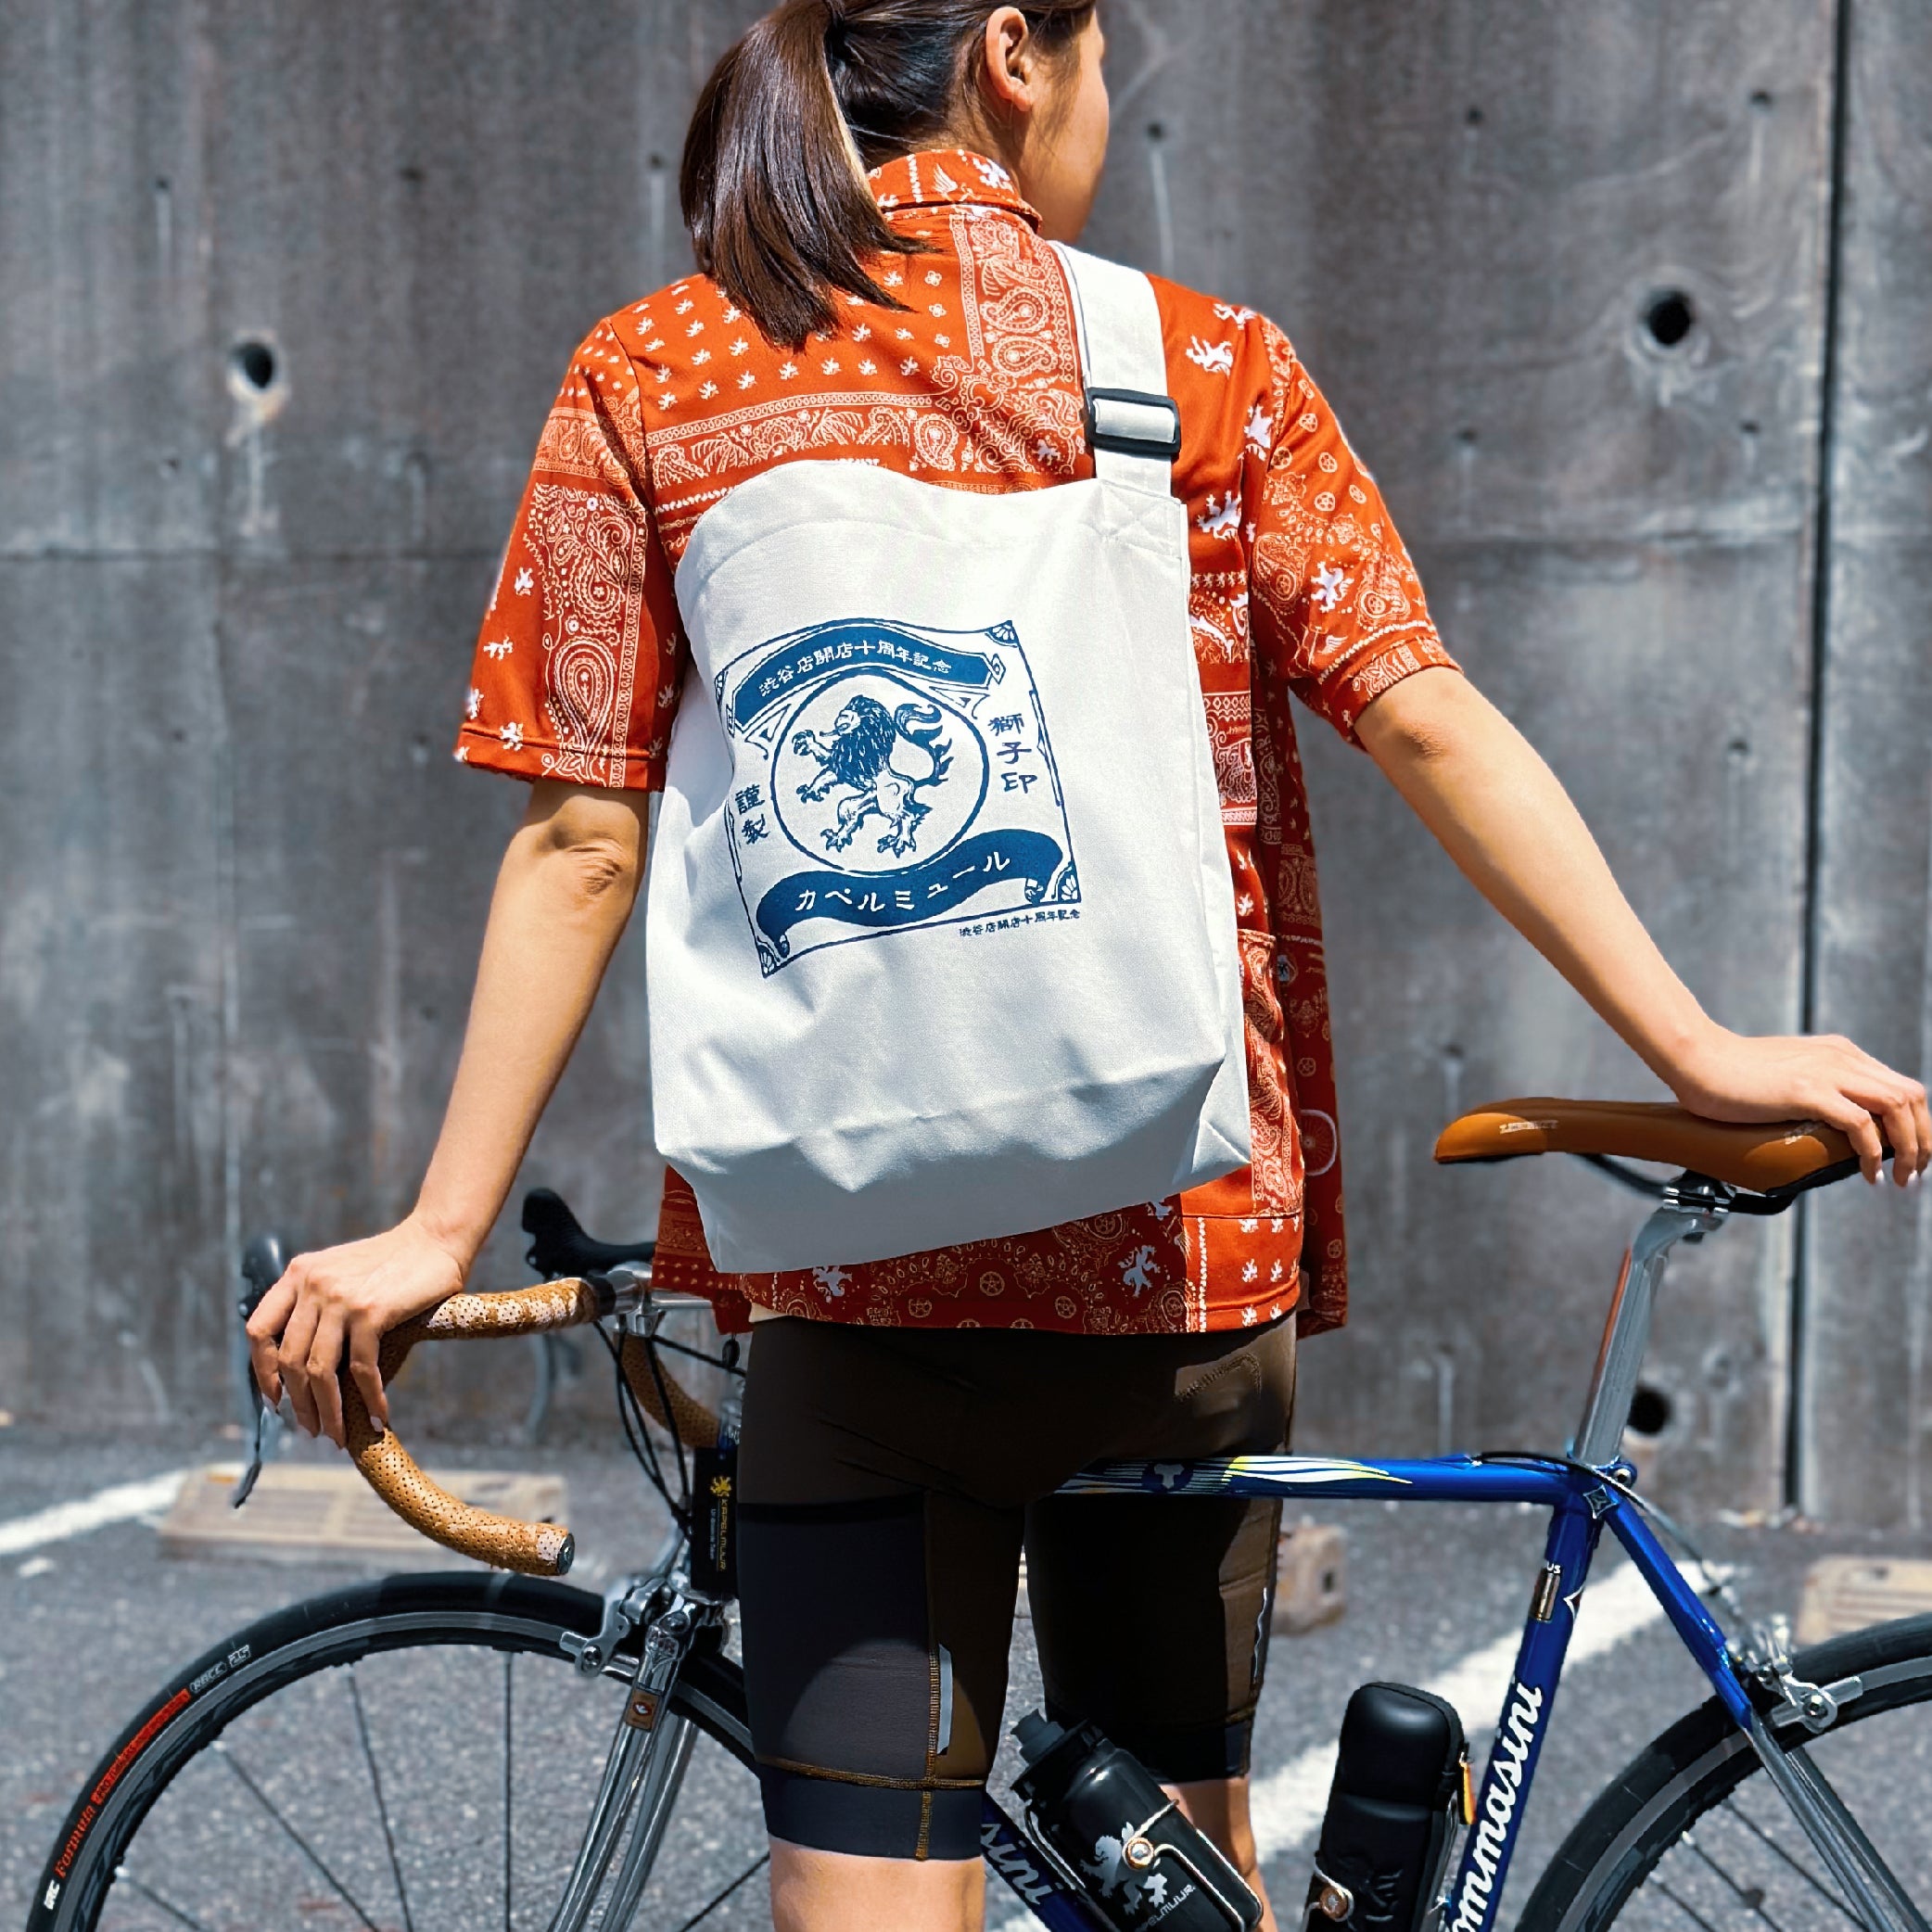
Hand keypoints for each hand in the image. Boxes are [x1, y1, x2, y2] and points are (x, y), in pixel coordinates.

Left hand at [245, 1217, 465, 1446]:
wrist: (435, 1239)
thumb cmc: (393, 1262)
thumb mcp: (340, 1272)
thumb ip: (316, 1302)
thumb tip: (302, 1364)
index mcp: (298, 1274)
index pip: (258, 1331)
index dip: (261, 1371)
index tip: (276, 1400)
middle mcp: (313, 1285)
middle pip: (288, 1359)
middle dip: (298, 1403)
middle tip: (312, 1428)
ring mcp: (341, 1299)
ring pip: (319, 1370)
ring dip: (328, 1411)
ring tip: (338, 1434)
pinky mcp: (372, 1312)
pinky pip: (362, 1369)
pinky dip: (369, 1399)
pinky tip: (379, 1416)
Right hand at [1668, 1027, 1929, 1186]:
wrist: (1696, 1060)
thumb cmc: (1728, 1075)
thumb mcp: (1785, 1076)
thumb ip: (1812, 1089)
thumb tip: (1824, 1123)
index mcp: (1839, 1053)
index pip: (1900, 1086)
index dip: (1915, 1124)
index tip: (1906, 1155)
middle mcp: (1842, 1057)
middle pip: (1912, 1096)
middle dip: (1922, 1139)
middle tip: (1912, 1173)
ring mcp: (1827, 1072)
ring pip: (1898, 1108)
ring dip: (1909, 1148)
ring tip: (1899, 1178)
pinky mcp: (1808, 1091)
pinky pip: (1862, 1125)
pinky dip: (1873, 1153)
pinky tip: (1866, 1173)